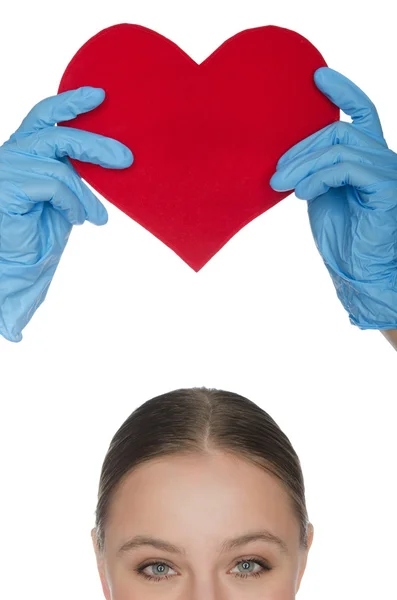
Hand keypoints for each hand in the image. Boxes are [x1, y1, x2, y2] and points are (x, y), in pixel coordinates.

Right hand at [0, 87, 132, 342]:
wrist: (20, 266)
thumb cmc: (41, 232)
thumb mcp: (64, 196)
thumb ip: (74, 172)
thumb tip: (113, 158)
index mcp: (24, 150)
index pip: (44, 115)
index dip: (70, 102)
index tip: (100, 94)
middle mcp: (12, 154)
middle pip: (58, 135)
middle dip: (97, 145)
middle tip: (127, 159)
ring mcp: (7, 168)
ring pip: (60, 167)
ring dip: (86, 195)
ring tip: (97, 217)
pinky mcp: (7, 186)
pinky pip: (53, 185)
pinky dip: (73, 204)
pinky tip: (76, 220)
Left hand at [270, 67, 396, 329]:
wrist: (357, 270)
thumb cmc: (340, 235)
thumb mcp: (321, 193)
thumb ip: (314, 169)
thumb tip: (286, 155)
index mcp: (367, 157)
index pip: (362, 112)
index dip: (343, 90)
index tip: (317, 75)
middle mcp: (382, 157)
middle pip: (338, 130)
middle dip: (300, 148)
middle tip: (275, 173)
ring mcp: (387, 170)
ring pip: (339, 147)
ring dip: (302, 164)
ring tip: (281, 184)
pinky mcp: (386, 186)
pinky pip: (346, 166)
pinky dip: (318, 177)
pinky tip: (302, 193)